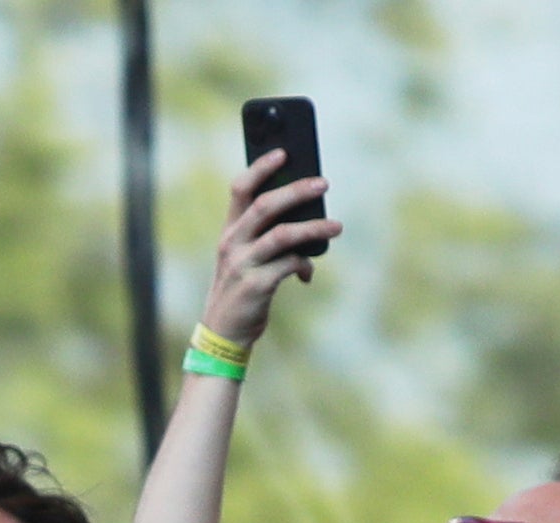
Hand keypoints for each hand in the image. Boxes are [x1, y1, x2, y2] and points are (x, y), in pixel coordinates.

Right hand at [199, 149, 338, 347]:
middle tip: (322, 183)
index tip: (283, 152)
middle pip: (265, 206)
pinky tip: (308, 273)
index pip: (240, 189)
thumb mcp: (246, 259)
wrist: (224, 333)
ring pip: (282, 235)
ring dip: (313, 228)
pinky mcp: (255, 286)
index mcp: (230, 231)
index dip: (261, 168)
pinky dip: (303, 265)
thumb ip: (269, 238)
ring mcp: (242, 264)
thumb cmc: (242, 290)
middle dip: (296, 191)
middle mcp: (232, 243)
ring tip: (336, 227)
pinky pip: (288, 265)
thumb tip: (310, 224)